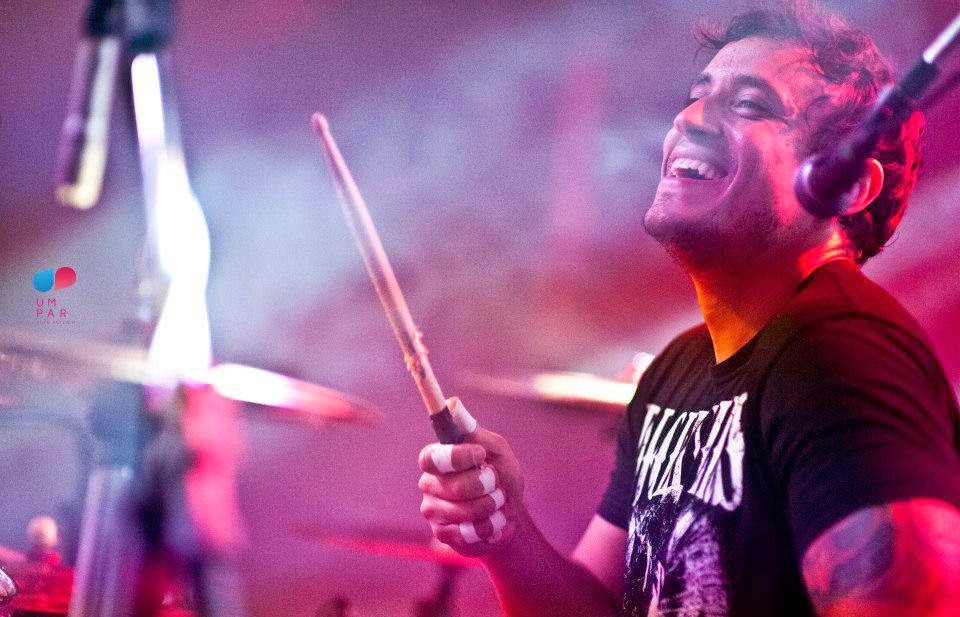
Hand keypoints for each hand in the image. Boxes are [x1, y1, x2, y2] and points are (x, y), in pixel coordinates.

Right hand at [418, 398, 524, 556]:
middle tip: (497, 483)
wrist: (509, 514)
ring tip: (498, 503)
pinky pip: (468, 533)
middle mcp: (429, 484)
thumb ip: (474, 432)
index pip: (432, 458)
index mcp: (437, 459)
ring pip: (463, 512)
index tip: (480, 455)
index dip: (457, 458)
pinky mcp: (442, 534)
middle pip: (453, 487)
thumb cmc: (501, 476)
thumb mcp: (496, 450)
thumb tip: (453, 403)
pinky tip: (492, 522)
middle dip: (485, 486)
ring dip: (492, 506)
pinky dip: (490, 527)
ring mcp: (433, 511)